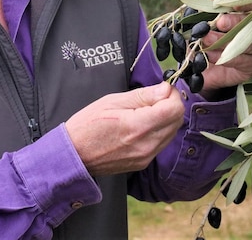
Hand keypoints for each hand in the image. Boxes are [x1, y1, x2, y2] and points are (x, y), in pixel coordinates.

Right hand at [64, 82, 183, 175]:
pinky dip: (159, 130)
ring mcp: (146, 156)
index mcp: (138, 126)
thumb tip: (165, 89)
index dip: (171, 95)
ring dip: (166, 118)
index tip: (162, 89)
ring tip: (146, 110)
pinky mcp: (144, 163)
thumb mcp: (112, 101)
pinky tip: (143, 124)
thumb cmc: (87, 125)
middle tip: (155, 97)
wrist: (74, 155)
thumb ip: (142, 96)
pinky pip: (162, 142)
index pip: (174, 109)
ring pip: (172, 132)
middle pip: (177, 120)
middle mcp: (147, 144)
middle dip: (171, 105)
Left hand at [198, 0, 251, 93]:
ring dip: (226, 41)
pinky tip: (209, 54)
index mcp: (250, 13)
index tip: (233, 3)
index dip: (247, 2)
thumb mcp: (204, 19)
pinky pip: (243, 61)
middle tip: (220, 21)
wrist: (202, 64)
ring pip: (249, 44)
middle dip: (237, 21)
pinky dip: (225, 57)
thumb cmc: (207, 35)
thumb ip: (209, 4)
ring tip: (206, 39)